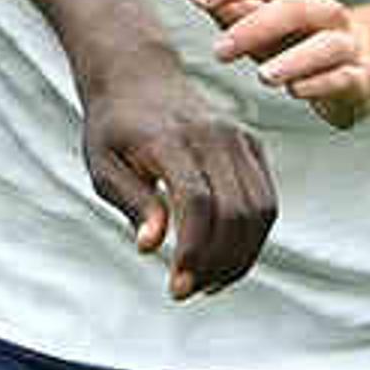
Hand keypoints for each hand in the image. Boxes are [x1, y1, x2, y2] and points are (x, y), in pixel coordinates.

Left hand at [76, 58, 275, 300]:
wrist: (140, 78)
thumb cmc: (114, 127)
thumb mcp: (102, 165)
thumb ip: (130, 202)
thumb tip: (151, 246)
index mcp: (170, 139)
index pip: (196, 202)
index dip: (192, 251)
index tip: (176, 288)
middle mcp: (214, 136)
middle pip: (236, 211)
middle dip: (217, 263)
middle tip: (187, 291)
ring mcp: (239, 139)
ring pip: (260, 210)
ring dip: (240, 257)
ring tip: (208, 283)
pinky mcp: (252, 146)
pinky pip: (266, 201)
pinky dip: (253, 238)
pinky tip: (225, 261)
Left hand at [144, 0, 369, 126]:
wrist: (358, 63)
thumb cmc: (289, 32)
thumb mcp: (242, 6)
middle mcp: (322, 11)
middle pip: (294, 8)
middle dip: (257, 26)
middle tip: (219, 50)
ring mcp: (342, 44)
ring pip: (324, 45)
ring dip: (295, 59)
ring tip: (264, 76)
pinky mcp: (356, 78)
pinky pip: (344, 78)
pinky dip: (322, 85)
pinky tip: (299, 92)